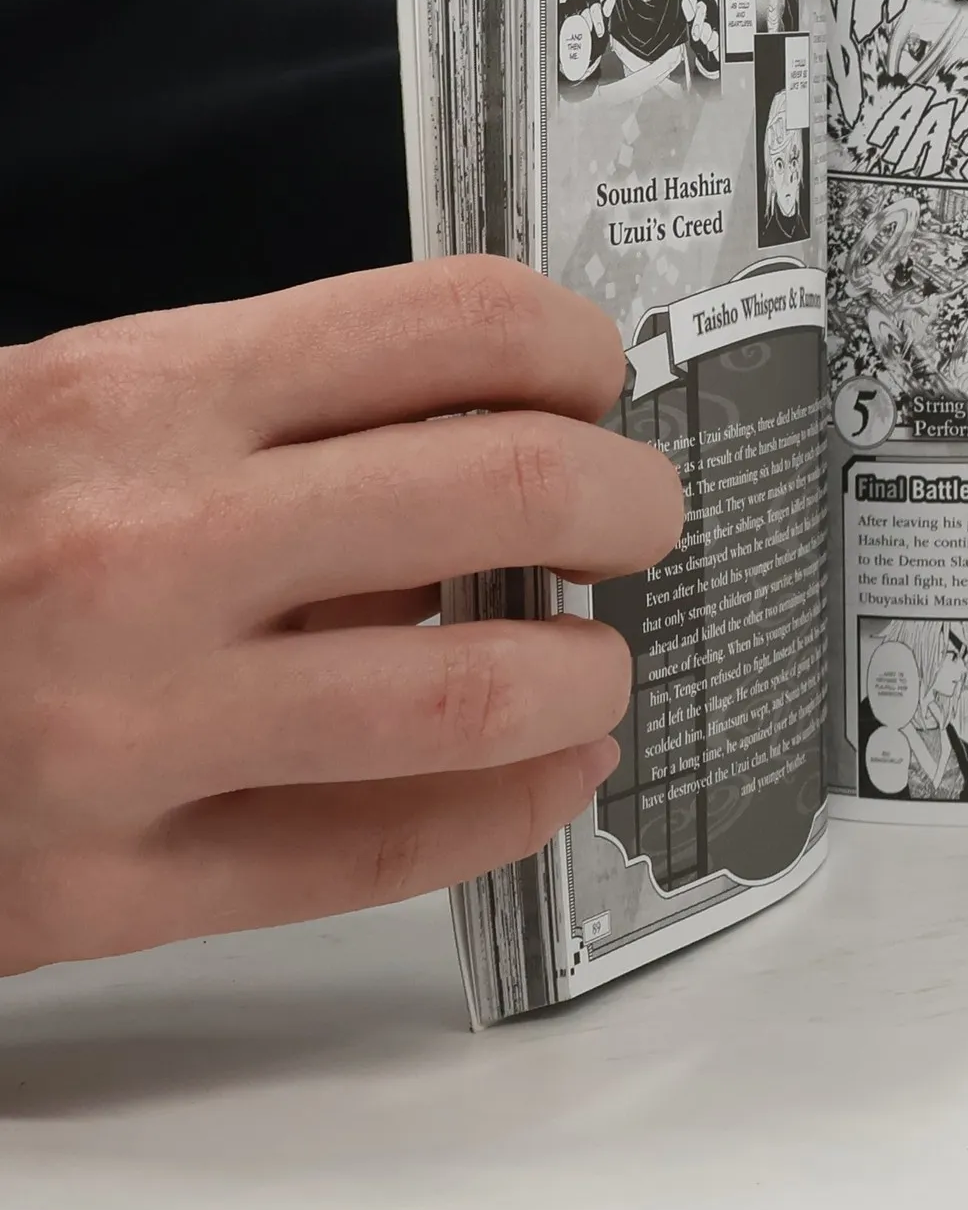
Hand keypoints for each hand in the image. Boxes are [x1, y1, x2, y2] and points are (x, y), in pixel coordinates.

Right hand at [0, 258, 681, 973]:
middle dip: (632, 500)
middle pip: (506, 485)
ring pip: (467, 693)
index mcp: (143, 391)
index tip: (597, 379)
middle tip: (643, 517)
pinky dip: (504, 812)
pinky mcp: (100, 888)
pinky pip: (366, 857)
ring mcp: (126, 725)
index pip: (453, 321)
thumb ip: (274, 424)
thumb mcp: (82, 411)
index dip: (574, 345)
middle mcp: (146, 544)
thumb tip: (499, 436)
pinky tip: (551, 775)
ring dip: (587, 672)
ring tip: (599, 660)